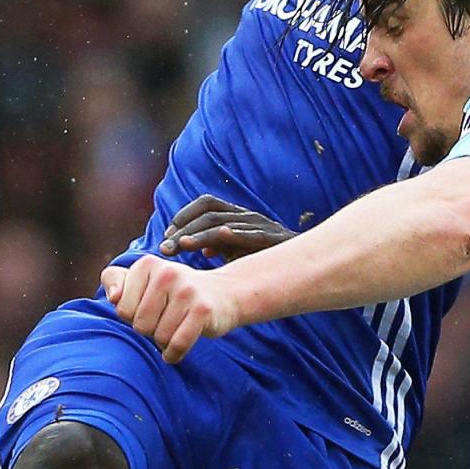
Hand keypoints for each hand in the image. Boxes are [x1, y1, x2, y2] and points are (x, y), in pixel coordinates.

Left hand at [100, 255, 240, 362]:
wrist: (224, 293)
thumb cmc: (175, 291)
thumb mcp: (144, 279)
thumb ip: (115, 280)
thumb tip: (113, 297)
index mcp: (147, 264)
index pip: (122, 308)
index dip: (133, 317)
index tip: (149, 309)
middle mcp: (167, 273)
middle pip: (140, 325)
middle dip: (150, 330)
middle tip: (164, 321)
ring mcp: (187, 291)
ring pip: (159, 337)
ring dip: (164, 342)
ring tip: (175, 329)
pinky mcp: (203, 310)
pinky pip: (178, 344)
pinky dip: (174, 354)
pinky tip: (174, 353)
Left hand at [159, 195, 290, 259]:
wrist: (303, 264)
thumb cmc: (267, 257)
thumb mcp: (239, 251)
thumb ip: (220, 247)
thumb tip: (201, 249)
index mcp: (237, 215)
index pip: (206, 204)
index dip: (184, 216)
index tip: (166, 236)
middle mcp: (246, 216)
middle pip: (209, 214)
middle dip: (184, 229)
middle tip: (166, 247)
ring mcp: (260, 225)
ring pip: (223, 224)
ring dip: (199, 235)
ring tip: (181, 245)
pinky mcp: (273, 239)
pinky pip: (251, 235)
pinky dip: (234, 235)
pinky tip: (219, 238)